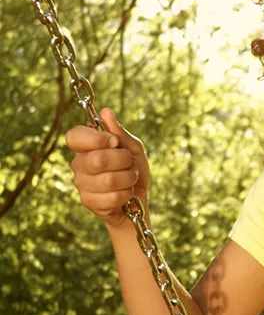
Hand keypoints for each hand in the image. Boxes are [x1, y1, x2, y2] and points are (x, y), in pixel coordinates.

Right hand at [65, 108, 149, 227]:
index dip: (95, 138)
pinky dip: (126, 194)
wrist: (138, 198)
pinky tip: (125, 194)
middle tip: (129, 163)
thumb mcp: (133, 148)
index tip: (113, 141)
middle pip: (97, 160)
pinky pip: (111, 197)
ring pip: (108, 180)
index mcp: (86, 147)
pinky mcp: (89, 202)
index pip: (74, 136)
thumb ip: (120, 133)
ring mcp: (81, 184)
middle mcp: (79, 164)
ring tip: (130, 179)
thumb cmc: (133, 170)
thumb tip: (106, 112)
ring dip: (128, 179)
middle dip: (123, 161)